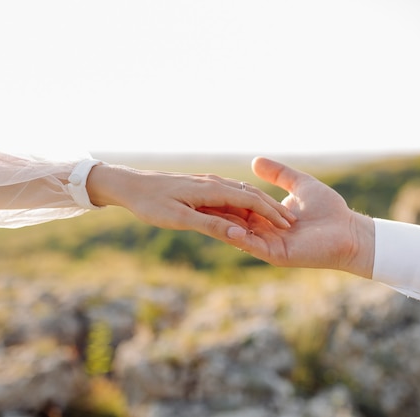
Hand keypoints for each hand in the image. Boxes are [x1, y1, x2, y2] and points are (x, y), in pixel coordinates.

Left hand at [86, 164, 295, 241]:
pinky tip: (246, 214)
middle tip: (291, 224)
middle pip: (250, 194)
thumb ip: (210, 226)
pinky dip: (243, 204)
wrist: (128, 184)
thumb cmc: (151, 203)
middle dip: (272, 208)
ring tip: (276, 219)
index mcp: (212, 189)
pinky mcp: (200, 187)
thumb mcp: (179, 219)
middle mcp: (213, 183)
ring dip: (260, 206)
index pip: (251, 199)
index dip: (271, 212)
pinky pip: (229, 195)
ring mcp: (207, 184)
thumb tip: (239, 235)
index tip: (288, 226)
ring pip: (240, 193)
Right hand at [200, 157, 374, 277]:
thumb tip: (255, 161)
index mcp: (266, 218)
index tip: (200, 187)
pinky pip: (252, 245)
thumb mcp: (300, 184)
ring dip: (219, 224)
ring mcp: (268, 245)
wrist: (348, 231)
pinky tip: (222, 228)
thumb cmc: (329, 210)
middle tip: (189, 201)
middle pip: (231, 220)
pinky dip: (237, 237)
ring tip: (197, 214)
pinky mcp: (275, 254)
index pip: (237, 206)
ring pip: (237, 233)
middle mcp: (263, 232)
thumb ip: (278, 174)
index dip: (221, 197)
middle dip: (213, 212)